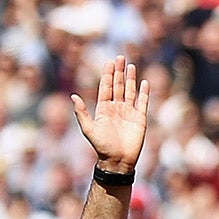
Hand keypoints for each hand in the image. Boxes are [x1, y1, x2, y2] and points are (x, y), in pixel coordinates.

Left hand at [73, 56, 150, 174]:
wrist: (118, 161)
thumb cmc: (102, 147)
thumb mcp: (88, 129)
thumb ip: (81, 112)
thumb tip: (73, 96)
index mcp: (104, 108)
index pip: (106, 87)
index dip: (107, 74)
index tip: (109, 62)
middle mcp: (116, 108)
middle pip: (118, 85)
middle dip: (119, 72)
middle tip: (120, 57)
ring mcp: (129, 112)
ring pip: (130, 91)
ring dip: (131, 79)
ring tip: (131, 66)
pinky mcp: (140, 119)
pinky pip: (143, 103)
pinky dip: (144, 93)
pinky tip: (144, 83)